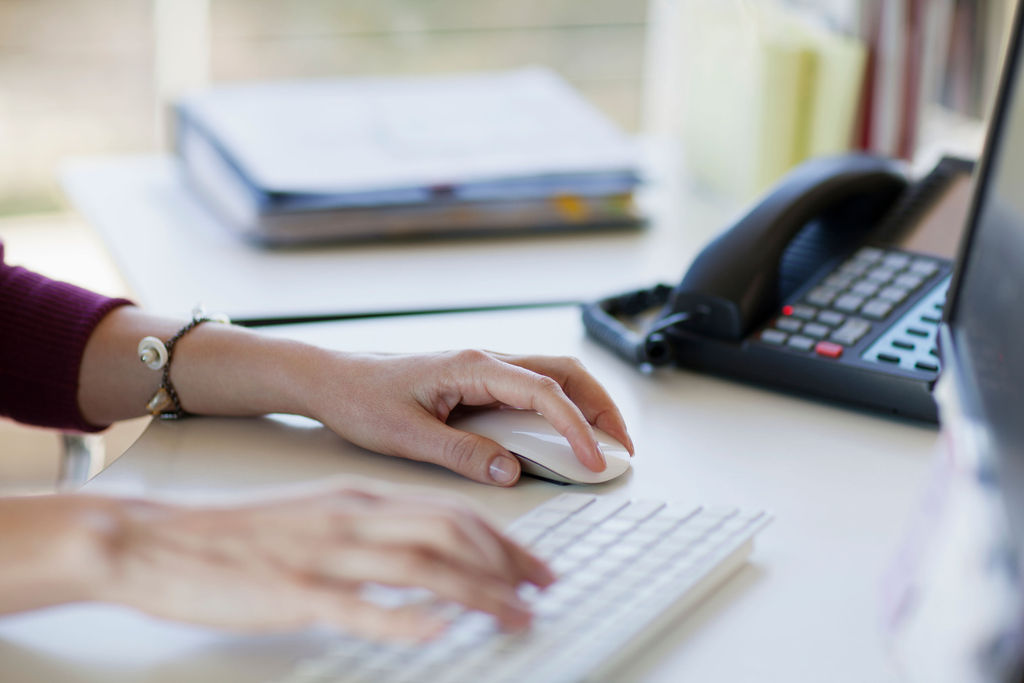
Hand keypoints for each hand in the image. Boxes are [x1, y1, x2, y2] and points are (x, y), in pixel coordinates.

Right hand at [94, 485, 553, 639]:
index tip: (532, 564)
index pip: (450, 512)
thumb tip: (426, 549)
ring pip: (423, 566)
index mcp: (359, 497)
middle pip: (450, 534)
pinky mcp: (296, 592)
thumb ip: (372, 526)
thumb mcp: (319, 513)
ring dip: (480, 592)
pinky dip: (406, 618)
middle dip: (507, 563)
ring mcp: (326, 554)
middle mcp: (352, 518)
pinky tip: (439, 631)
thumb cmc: (240, 531)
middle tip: (542, 589)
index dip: (502, 539)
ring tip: (516, 616)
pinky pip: (361, 606)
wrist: (162, 537)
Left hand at [305, 350, 633, 485]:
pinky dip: (558, 410)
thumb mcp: (407, 436)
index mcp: (472, 366)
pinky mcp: (477, 383)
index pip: (543, 391)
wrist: (331, 379)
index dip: (577, 425)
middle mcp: (485, 360)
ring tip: (602, 442)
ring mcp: (483, 370)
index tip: (594, 458)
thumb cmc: (361, 398)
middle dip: (600, 405)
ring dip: (584, 405)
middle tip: (621, 446)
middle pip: (563, 372)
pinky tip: (561, 436)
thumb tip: (511, 471)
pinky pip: (530, 391)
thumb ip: (462, 454)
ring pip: (551, 377)